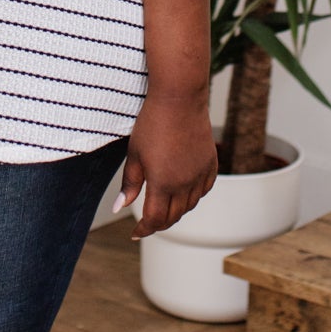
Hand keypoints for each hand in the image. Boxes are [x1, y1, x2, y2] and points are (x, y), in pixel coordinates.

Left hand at [113, 94, 217, 239]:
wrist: (180, 99)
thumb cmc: (152, 123)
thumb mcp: (134, 155)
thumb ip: (130, 185)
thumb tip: (119, 208)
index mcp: (163, 183)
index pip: (155, 219)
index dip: (144, 229)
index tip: (136, 233)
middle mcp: (185, 184)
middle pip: (173, 216)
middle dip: (159, 223)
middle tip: (147, 223)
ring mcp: (200, 174)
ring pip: (190, 205)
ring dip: (176, 211)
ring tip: (163, 207)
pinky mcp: (211, 164)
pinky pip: (204, 190)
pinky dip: (193, 196)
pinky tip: (184, 192)